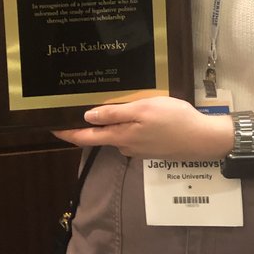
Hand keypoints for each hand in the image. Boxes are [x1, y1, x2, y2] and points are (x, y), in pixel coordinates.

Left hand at [53, 96, 231, 160]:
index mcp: (120, 136)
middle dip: (87, 126)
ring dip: (110, 124)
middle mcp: (125, 145)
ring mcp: (138, 148)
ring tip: (107, 105)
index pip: (84, 137)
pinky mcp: (150, 147)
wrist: (203, 139)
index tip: (51, 126)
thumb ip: (115, 114)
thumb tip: (87, 118)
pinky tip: (134, 115)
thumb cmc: (174, 120)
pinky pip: (131, 136)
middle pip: (99, 136)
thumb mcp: (143, 110)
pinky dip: (126, 126)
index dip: (66, 133)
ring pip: (117, 135)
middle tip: (75, 111)